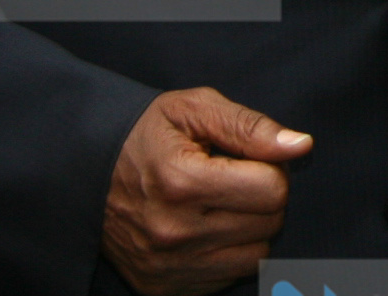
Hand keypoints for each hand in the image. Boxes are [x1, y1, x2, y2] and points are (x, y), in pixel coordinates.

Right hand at [101, 87, 310, 295]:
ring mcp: (168, 266)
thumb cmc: (146, 134)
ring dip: (249, 229)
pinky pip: (229, 277)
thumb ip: (251, 126)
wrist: (85, 173)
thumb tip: (302, 146)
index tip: (245, 160)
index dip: (269, 169)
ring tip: (219, 205)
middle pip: (270, 224)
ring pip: (257, 256)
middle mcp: (174, 233)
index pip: (273, 190)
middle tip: (230, 180)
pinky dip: (227, 254)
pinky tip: (204, 230)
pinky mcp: (162, 288)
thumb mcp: (194, 110)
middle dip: (262, 198)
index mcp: (182, 182)